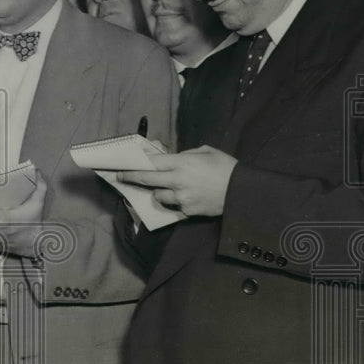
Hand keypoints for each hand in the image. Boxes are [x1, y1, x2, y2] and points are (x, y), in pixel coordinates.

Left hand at [116, 145, 236, 216]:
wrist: (242, 191)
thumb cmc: (225, 167)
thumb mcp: (205, 151)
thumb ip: (185, 154)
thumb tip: (170, 158)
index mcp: (182, 163)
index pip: (151, 164)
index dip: (135, 165)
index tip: (123, 166)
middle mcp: (178, 181)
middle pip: (147, 180)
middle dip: (131, 178)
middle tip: (121, 177)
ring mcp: (182, 198)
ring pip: (158, 196)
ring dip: (158, 191)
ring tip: (166, 188)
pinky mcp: (187, 211)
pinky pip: (174, 206)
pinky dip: (175, 202)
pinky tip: (184, 197)